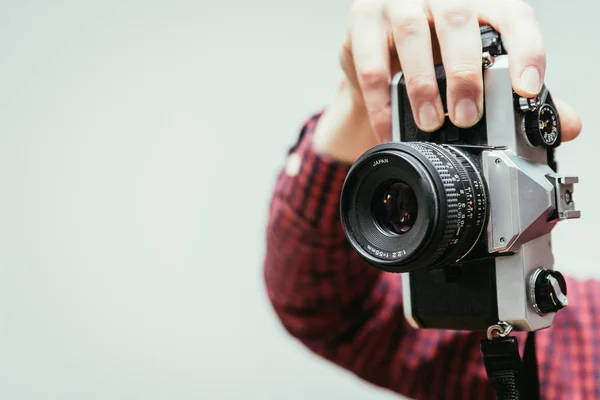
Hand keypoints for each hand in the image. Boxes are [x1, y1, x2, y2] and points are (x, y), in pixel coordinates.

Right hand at [313, 0, 581, 162]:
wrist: (377, 54)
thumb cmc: (432, 58)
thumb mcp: (474, 71)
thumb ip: (516, 95)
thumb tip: (565, 124)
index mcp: (479, 3)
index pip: (512, 15)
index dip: (526, 50)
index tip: (528, 89)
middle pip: (459, 19)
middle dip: (465, 71)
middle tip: (466, 116)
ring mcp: (399, 2)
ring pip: (412, 33)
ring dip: (421, 83)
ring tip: (430, 122)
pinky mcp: (363, 20)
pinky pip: (370, 63)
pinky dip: (380, 103)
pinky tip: (388, 130)